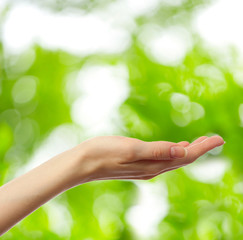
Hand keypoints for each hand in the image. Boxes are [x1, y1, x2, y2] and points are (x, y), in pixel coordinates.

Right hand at [71, 135, 224, 182]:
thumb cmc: (103, 152)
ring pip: (174, 159)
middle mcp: (152, 168)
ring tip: (199, 142)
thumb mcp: (130, 148)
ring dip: (188, 150)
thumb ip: (156, 150)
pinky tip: (174, 147)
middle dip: (199, 148)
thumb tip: (181, 150)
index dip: (202, 147)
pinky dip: (174, 152)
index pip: (185, 156)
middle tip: (215, 138)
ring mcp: (145, 167)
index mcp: (152, 164)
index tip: (218, 138)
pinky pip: (163, 159)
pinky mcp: (137, 164)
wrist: (83, 163)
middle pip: (182, 158)